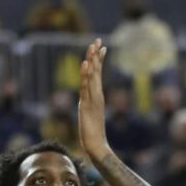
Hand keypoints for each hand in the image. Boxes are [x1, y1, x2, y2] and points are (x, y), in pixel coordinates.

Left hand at [78, 38, 108, 160]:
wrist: (96, 146)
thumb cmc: (94, 136)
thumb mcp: (90, 118)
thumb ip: (90, 110)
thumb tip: (89, 107)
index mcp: (97, 97)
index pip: (97, 74)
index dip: (99, 60)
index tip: (101, 47)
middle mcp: (96, 95)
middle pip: (96, 71)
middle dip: (96, 55)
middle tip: (98, 39)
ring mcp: (92, 99)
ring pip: (93, 76)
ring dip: (92, 60)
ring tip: (92, 46)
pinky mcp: (87, 105)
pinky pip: (86, 87)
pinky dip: (86, 75)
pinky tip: (85, 63)